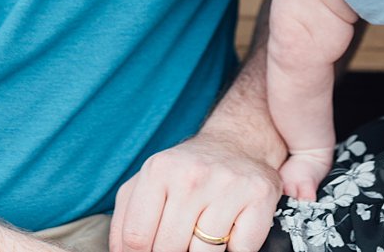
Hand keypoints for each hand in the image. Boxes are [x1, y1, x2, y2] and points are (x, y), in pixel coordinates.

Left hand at [109, 131, 281, 251]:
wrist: (237, 143)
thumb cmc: (187, 173)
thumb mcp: (147, 184)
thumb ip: (126, 221)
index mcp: (158, 170)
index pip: (136, 239)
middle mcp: (192, 175)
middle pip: (168, 249)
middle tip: (179, 242)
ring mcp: (227, 184)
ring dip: (203, 251)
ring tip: (204, 232)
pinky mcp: (258, 195)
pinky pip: (239, 250)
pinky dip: (234, 249)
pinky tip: (230, 228)